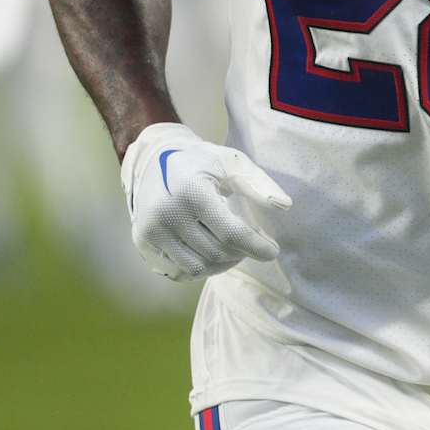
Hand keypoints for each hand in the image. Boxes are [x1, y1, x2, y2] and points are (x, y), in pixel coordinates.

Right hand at [120, 123, 291, 281]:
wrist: (153, 158)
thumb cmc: (200, 160)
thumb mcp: (232, 162)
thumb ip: (259, 183)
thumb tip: (285, 205)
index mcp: (191, 191)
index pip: (231, 232)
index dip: (256, 246)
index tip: (273, 251)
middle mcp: (166, 213)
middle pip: (216, 251)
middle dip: (241, 253)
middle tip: (252, 245)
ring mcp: (150, 230)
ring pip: (198, 267)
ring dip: (222, 264)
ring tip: (233, 250)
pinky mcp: (143, 242)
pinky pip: (178, 271)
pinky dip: (200, 268)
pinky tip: (211, 253)